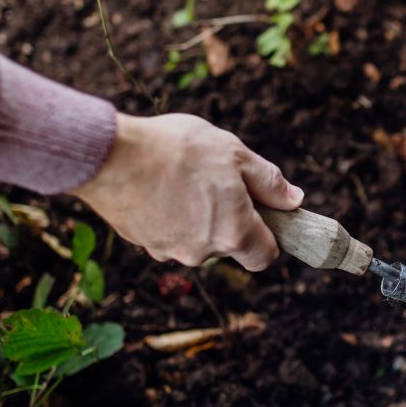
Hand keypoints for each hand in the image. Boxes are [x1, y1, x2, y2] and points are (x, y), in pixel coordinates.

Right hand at [71, 113, 302, 270]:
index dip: (268, 235)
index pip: (264, 257)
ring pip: (196, 239)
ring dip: (196, 215)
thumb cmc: (179, 150)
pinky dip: (168, 215)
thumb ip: (269, 183)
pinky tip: (158, 185)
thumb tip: (294, 200)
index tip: (260, 211)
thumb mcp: (235, 154)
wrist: (111, 155)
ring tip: (182, 177)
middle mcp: (202, 253)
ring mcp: (169, 251)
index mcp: (233, 233)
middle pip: (228, 244)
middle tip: (215, 179)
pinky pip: (167, 233)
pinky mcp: (142, 243)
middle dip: (228, 218)